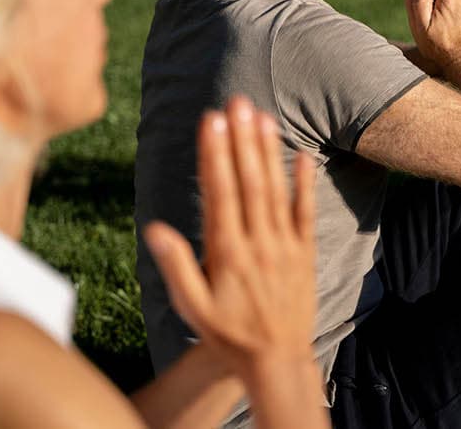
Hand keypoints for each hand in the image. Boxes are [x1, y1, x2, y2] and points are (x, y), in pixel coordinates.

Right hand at [144, 97, 316, 376]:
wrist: (277, 360)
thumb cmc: (228, 334)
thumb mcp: (192, 308)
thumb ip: (176, 266)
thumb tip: (154, 228)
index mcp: (227, 252)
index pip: (219, 193)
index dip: (214, 155)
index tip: (210, 121)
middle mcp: (258, 243)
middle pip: (248, 182)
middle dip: (241, 139)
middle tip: (236, 101)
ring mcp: (284, 245)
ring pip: (275, 190)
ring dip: (267, 151)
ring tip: (261, 115)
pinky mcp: (305, 252)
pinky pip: (306, 212)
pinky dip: (305, 183)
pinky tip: (302, 154)